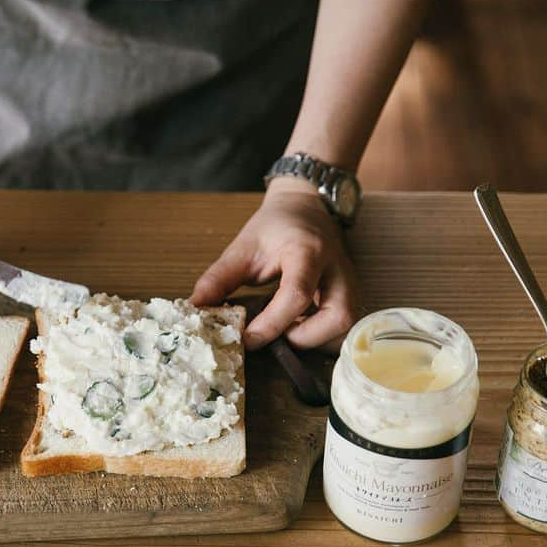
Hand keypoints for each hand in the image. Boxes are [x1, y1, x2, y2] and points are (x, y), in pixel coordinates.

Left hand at [191, 180, 360, 350]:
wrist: (305, 206)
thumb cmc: (275, 226)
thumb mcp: (242, 247)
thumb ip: (219, 278)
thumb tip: (196, 307)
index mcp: (306, 251)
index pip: (296, 293)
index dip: (272, 323)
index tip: (248, 338)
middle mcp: (335, 268)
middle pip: (338, 317)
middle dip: (306, 339)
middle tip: (277, 337)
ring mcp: (347, 281)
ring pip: (346, 324)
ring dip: (317, 339)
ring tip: (288, 331)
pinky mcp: (350, 292)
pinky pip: (343, 324)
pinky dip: (321, 334)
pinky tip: (299, 327)